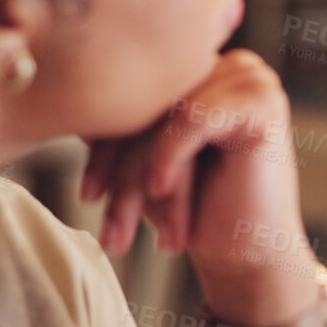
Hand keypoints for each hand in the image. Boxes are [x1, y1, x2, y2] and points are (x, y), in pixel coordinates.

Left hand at [79, 49, 317, 326]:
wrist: (250, 261)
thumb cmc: (196, 214)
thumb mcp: (143, 162)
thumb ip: (119, 122)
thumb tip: (64, 95)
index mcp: (204, 70)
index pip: (139, 94)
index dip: (105, 141)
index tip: (88, 193)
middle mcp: (229, 65)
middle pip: (151, 105)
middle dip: (119, 167)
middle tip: (103, 221)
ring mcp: (250, 78)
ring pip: (166, 115)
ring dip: (138, 177)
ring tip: (125, 231)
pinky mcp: (262, 100)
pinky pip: (192, 119)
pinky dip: (169, 158)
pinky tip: (160, 192)